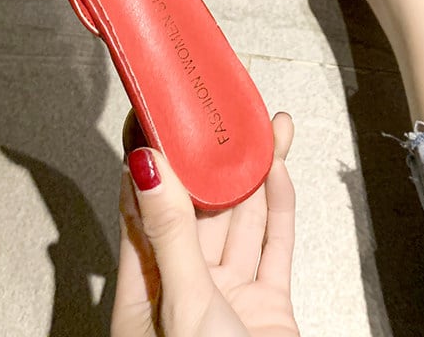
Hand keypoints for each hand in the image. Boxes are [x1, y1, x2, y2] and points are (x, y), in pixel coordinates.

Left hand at [111, 112, 298, 336]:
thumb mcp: (183, 302)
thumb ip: (170, 234)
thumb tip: (147, 168)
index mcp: (145, 292)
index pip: (143, 208)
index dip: (149, 160)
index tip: (154, 117)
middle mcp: (185, 289)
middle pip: (198, 209)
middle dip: (214, 161)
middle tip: (221, 119)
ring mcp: (229, 296)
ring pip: (241, 221)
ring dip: (255, 174)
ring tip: (264, 132)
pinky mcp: (268, 306)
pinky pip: (275, 245)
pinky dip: (279, 208)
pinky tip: (279, 172)